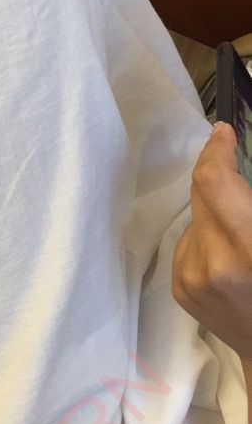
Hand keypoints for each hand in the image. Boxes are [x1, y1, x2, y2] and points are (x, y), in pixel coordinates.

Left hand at [172, 122, 251, 365]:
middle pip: (202, 195)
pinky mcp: (179, 289)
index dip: (216, 152)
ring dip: (217, 214)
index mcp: (248, 250)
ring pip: (196, 218)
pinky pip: (188, 242)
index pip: (214, 185)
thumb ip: (249, 202)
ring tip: (243, 238)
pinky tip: (230, 259)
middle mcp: (214, 264)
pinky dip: (208, 239)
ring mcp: (191, 280)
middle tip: (235, 167)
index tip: (224, 134)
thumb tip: (227, 147)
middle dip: (218, 176)